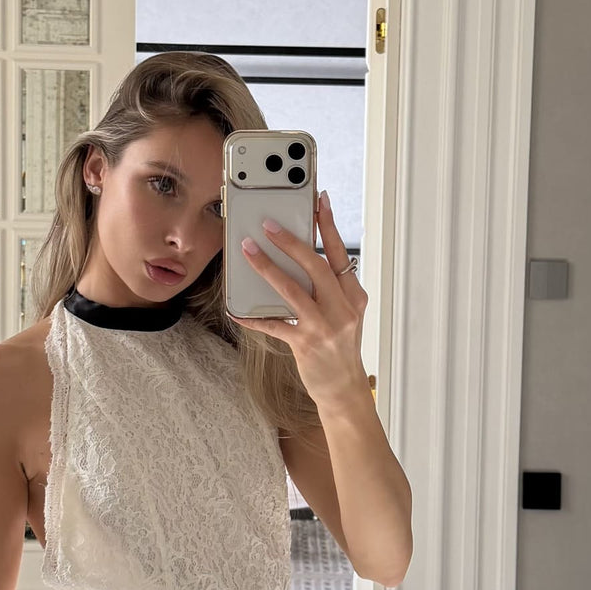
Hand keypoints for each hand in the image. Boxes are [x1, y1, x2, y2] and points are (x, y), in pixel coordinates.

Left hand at [227, 189, 369, 409]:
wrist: (345, 388)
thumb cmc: (341, 348)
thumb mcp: (345, 313)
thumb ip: (329, 289)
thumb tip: (299, 259)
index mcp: (353, 295)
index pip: (338, 253)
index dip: (327, 226)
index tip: (318, 201)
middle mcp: (341, 308)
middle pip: (315, 266)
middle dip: (291, 242)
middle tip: (268, 224)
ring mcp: (324, 326)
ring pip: (292, 289)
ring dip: (267, 268)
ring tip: (249, 251)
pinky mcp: (305, 344)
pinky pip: (274, 325)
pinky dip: (253, 318)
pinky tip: (237, 311)